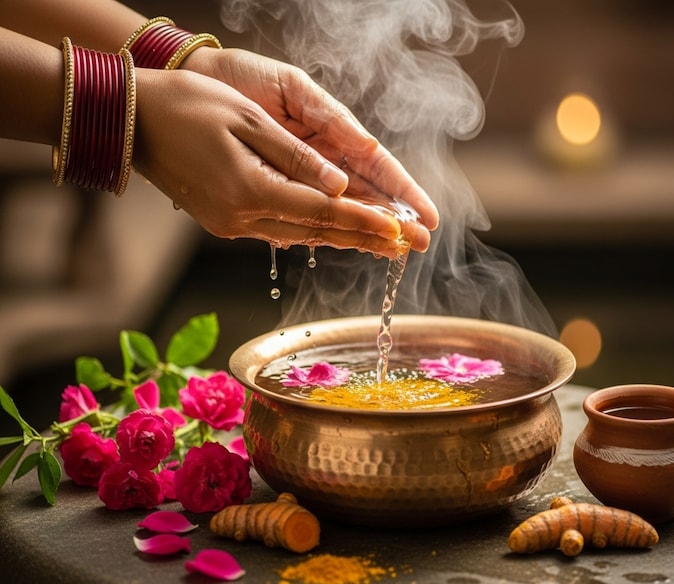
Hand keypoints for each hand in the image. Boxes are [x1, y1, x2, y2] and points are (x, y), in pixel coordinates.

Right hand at [132, 67, 432, 257]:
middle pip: (318, 232)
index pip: (324, 213)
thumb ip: (296, 157)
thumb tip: (340, 185)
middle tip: (405, 246)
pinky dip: (312, 230)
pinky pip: (280, 229)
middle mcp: (243, 218)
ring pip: (301, 234)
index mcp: (250, 191)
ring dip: (343, 238)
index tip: (400, 230)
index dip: (366, 222)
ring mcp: (232, 224)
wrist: (129, 122)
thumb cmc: (186, 108)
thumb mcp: (246, 121)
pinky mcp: (226, 221)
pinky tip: (335, 232)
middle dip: (365, 238)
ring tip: (381, 243)